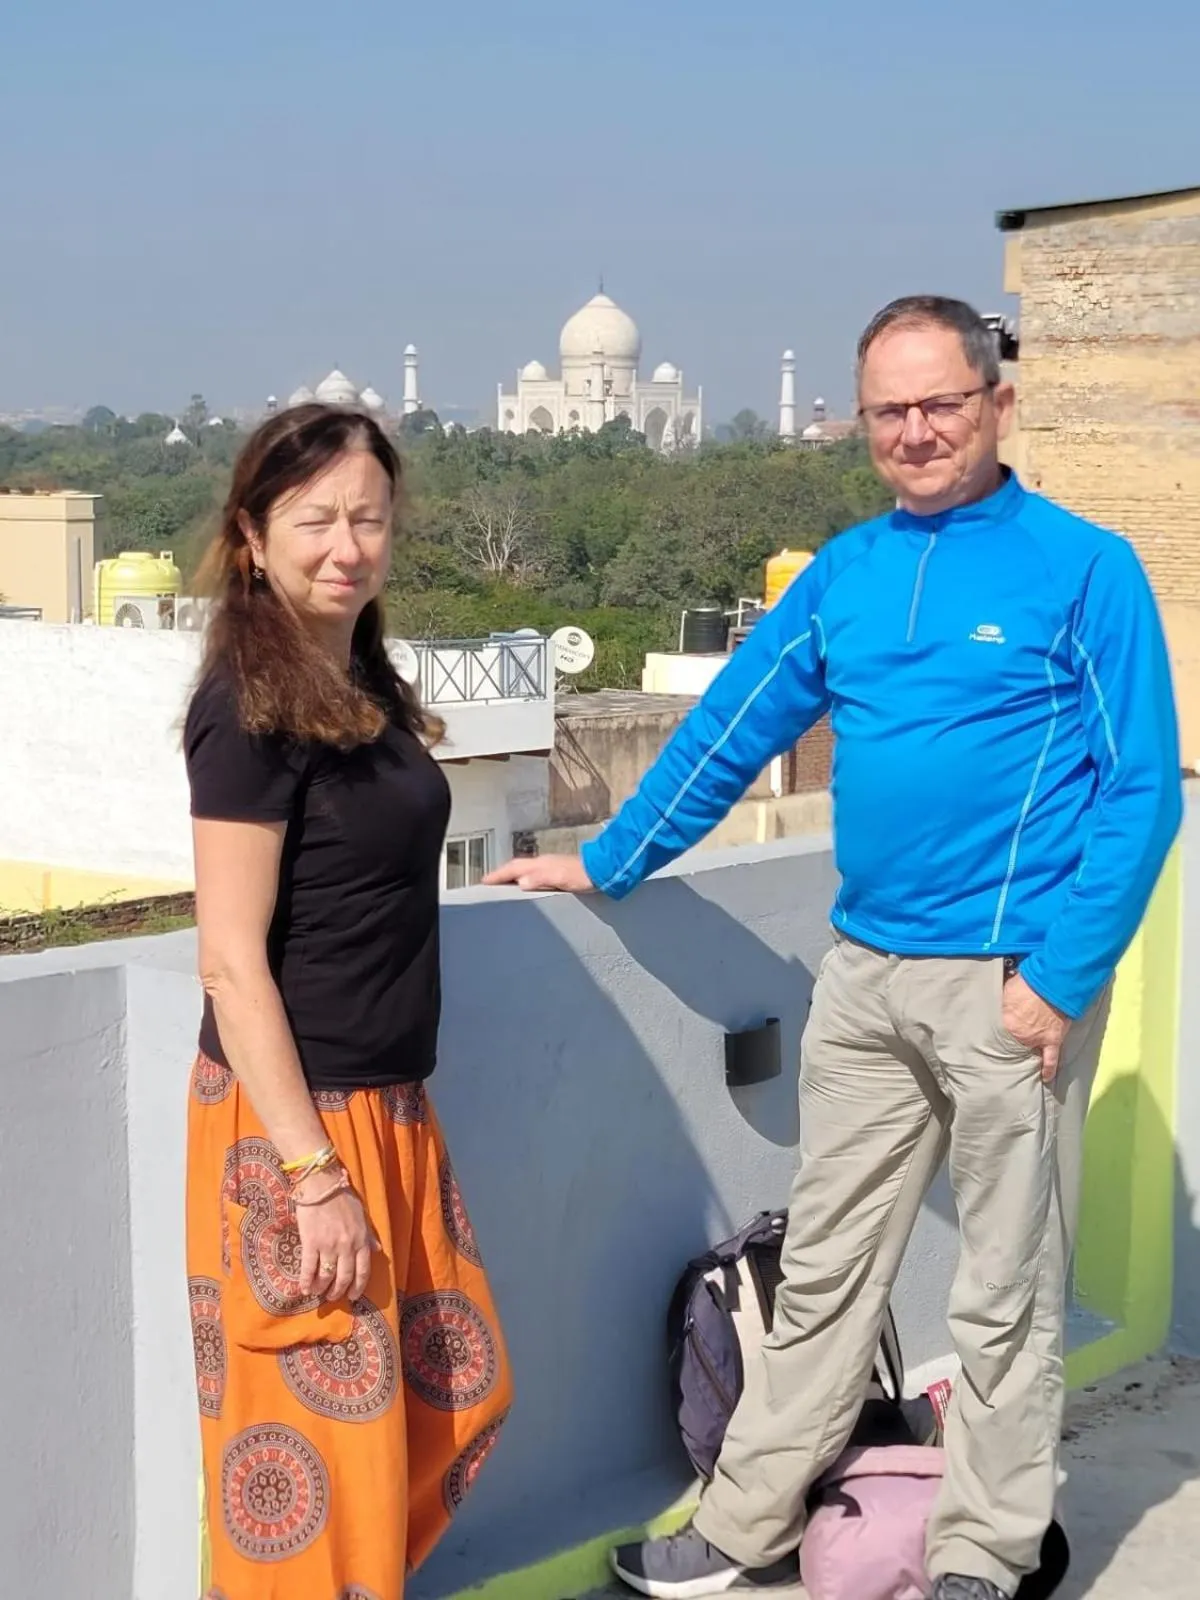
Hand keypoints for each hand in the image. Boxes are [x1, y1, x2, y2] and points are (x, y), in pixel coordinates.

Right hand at [294, 1171, 375, 1303]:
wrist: (322, 1183)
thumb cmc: (342, 1197)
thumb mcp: (362, 1215)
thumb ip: (369, 1235)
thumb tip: (378, 1250)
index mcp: (361, 1240)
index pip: (363, 1271)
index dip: (358, 1287)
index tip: (353, 1297)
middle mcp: (347, 1246)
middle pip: (344, 1277)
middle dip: (338, 1291)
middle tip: (333, 1297)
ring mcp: (329, 1245)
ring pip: (326, 1276)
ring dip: (322, 1289)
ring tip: (318, 1293)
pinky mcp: (311, 1242)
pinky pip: (309, 1268)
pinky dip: (306, 1281)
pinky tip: (304, 1289)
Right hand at [483, 853, 593, 893]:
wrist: (603, 871)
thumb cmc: (583, 875)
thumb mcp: (560, 878)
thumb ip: (541, 879)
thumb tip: (521, 882)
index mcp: (541, 864)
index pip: (514, 868)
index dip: (498, 874)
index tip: (484, 881)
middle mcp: (543, 863)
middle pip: (517, 868)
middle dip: (502, 875)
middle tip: (490, 883)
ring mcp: (551, 867)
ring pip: (525, 871)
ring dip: (513, 877)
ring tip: (504, 887)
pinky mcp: (558, 874)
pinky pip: (534, 876)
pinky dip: (525, 881)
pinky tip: (528, 888)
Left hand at [1002, 973, 1069, 1083]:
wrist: (1051, 983)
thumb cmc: (1027, 983)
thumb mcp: (1006, 991)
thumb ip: (1001, 1002)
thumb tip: (995, 1003)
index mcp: (1006, 1023)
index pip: (997, 1035)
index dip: (995, 1037)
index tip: (988, 1043)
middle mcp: (1021, 1035)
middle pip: (1013, 1044)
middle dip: (1010, 1047)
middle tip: (1005, 1054)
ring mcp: (1038, 1039)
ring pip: (1030, 1053)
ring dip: (1026, 1057)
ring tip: (1021, 1068)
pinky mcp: (1053, 1040)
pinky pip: (1051, 1059)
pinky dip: (1049, 1069)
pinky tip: (1046, 1078)